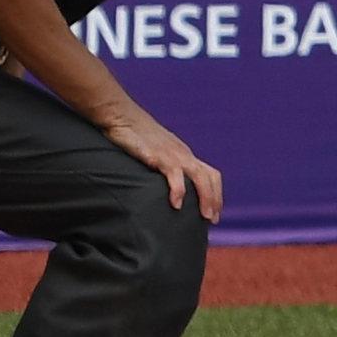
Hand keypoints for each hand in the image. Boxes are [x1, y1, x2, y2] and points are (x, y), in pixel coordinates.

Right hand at [103, 110, 224, 222]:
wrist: (120, 116)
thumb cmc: (134, 136)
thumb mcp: (155, 153)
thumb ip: (162, 168)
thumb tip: (163, 189)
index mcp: (184, 154)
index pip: (210, 174)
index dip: (216, 194)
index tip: (215, 213)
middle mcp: (183, 154)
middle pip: (209, 177)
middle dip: (215, 199)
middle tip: (213, 220)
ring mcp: (172, 154)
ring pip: (199, 176)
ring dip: (205, 197)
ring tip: (204, 216)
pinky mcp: (158, 154)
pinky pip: (174, 173)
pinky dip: (178, 190)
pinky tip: (176, 204)